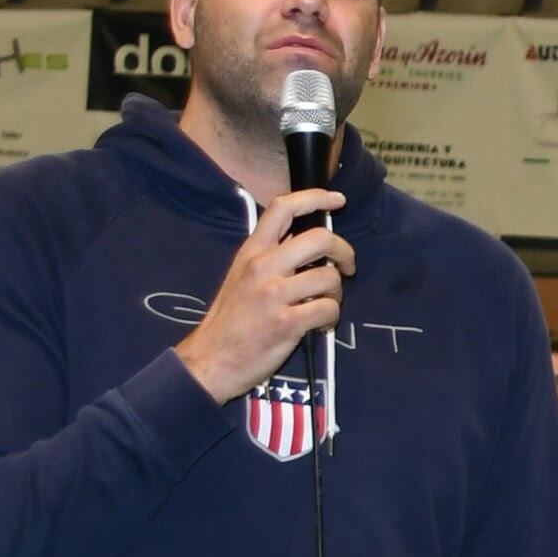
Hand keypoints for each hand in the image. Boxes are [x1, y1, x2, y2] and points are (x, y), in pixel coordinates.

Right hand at [172, 188, 353, 402]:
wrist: (211, 359)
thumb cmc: (232, 319)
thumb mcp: (242, 275)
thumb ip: (272, 256)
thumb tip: (310, 241)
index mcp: (252, 251)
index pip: (283, 208)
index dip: (316, 197)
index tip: (337, 200)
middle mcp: (262, 266)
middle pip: (320, 238)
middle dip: (344, 251)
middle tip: (346, 267)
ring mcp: (274, 294)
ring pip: (330, 277)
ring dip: (336, 293)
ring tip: (323, 306)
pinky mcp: (286, 322)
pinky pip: (329, 309)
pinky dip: (331, 318)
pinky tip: (318, 325)